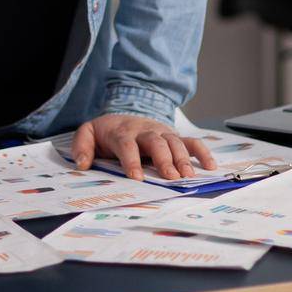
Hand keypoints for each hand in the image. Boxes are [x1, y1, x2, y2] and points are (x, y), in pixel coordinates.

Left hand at [71, 114, 216, 181]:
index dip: (132, 160)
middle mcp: (144, 130)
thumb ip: (82, 146)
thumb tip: (81, 164)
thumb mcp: (88, 133)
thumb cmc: (107, 131)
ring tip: (188, 176)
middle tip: (170, 178)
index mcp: (122, 131)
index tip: (137, 177)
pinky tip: (210, 167)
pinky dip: (202, 152)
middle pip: (155, 141)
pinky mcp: (173, 136)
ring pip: (174, 142)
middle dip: (164, 159)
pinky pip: (191, 142)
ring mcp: (161, 132)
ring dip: (183, 159)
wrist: (123, 114)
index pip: (127, 144)